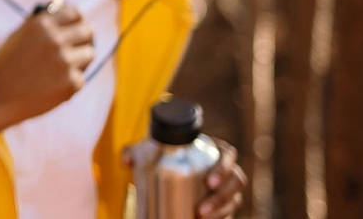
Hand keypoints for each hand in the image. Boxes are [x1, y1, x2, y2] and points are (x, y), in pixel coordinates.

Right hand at [0, 4, 93, 133]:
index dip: (77, 20)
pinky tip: (53, 86)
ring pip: (89, 53)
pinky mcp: (72, 82)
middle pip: (88, 31)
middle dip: (85, 38)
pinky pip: (81, 77)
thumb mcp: (18, 36)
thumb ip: (40, 21)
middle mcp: (55, 40)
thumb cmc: (6, 66)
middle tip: (78, 46)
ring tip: (63, 69)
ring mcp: (65, 61)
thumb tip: (59, 3)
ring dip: (80, 60)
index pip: (74, 14)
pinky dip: (70, 82)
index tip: (77, 26)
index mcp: (41, 25)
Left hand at [120, 138, 245, 218]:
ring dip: (222, 211)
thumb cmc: (165, 156)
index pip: (228, 155)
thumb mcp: (150, 151)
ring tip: (201, 218)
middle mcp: (226, 168)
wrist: (171, 169)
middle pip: (236, 181)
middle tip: (201, 210)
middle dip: (222, 198)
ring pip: (234, 200)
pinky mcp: (225, 203)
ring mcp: (227, 187)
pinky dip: (221, 218)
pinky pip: (229, 212)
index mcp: (214, 150)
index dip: (223, 168)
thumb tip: (127, 161)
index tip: (210, 182)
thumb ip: (135, 151)